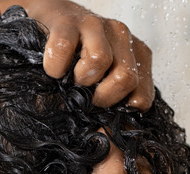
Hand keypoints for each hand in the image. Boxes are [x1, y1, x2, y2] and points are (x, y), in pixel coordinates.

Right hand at [26, 0, 153, 109]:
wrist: (47, 24)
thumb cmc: (75, 62)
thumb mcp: (101, 84)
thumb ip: (113, 106)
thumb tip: (110, 136)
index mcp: (136, 55)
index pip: (142, 97)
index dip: (118, 111)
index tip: (101, 110)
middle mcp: (122, 36)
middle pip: (126, 78)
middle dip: (102, 97)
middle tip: (86, 97)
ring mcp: (96, 25)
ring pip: (99, 60)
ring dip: (80, 79)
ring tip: (71, 80)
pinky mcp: (67, 20)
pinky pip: (63, 48)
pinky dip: (55, 66)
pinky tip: (54, 70)